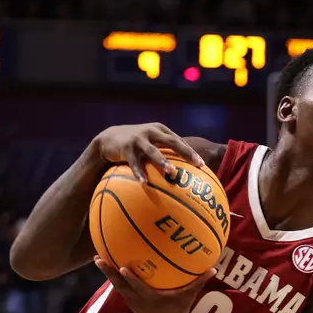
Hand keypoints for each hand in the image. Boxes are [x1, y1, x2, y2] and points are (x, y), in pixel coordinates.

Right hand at [91, 124, 206, 179]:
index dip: (191, 152)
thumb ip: (165, 150)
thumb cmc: (136, 144)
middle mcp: (151, 132)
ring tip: (171, 172)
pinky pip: (134, 163)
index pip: (179, 141)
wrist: (109, 139)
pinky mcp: (126, 148)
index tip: (202, 164)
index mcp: (160, 130)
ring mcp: (138, 139)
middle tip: (197, 164)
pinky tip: (144, 183)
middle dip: (186, 153)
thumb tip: (184, 169)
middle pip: (172, 142)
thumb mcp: (151, 142)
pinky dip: (139, 173)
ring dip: (162, 161)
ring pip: (153, 151)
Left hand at [94, 258, 208, 312]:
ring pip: (117, 287)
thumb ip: (198, 282)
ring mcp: (133, 303)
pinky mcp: (131, 304)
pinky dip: (114, 280)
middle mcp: (138, 300)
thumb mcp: (188, 298)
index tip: (121, 267)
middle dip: (109, 273)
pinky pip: (120, 289)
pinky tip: (110, 269)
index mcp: (151, 299)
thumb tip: (213, 268)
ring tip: (99, 260)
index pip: (138, 288)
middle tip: (98, 259)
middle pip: (120, 286)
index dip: (129, 279)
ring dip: (108, 275)